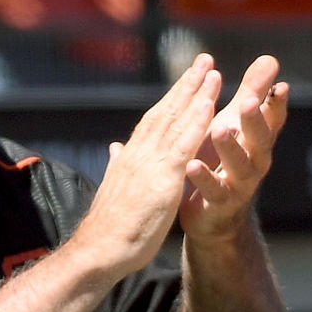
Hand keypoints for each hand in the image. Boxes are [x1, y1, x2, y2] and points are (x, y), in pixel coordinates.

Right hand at [83, 53, 221, 274]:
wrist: (98, 250)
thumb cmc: (109, 227)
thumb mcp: (116, 188)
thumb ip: (118, 164)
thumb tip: (116, 148)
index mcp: (130, 157)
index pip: (153, 120)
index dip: (172, 98)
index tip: (188, 79)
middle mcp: (138, 152)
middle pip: (165, 111)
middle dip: (186, 85)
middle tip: (204, 60)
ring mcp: (149, 163)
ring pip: (175, 121)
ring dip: (195, 94)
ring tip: (212, 71)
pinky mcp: (162, 179)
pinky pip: (183, 145)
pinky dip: (196, 122)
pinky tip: (210, 105)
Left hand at [181, 55, 287, 239]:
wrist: (215, 217)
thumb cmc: (225, 161)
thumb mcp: (237, 125)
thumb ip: (253, 94)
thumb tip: (270, 59)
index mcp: (258, 141)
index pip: (272, 119)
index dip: (276, 104)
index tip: (280, 85)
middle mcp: (255, 162)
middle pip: (260, 141)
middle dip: (255, 121)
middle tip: (247, 102)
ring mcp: (239, 185)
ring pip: (240, 167)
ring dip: (230, 148)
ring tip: (219, 129)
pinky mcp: (219, 204)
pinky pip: (214, 191)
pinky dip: (204, 178)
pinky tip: (191, 164)